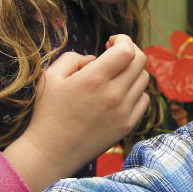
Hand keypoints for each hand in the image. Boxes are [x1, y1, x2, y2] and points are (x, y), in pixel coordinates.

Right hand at [4, 35, 149, 191]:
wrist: (51, 152)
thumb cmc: (48, 112)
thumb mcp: (51, 76)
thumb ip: (74, 58)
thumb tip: (96, 59)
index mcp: (95, 79)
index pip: (127, 50)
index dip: (123, 39)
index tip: (110, 42)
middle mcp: (114, 95)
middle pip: (140, 61)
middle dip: (130, 50)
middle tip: (115, 53)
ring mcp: (124, 112)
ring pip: (144, 79)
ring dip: (133, 70)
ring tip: (116, 73)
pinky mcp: (128, 125)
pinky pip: (144, 100)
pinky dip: (136, 91)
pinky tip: (120, 92)